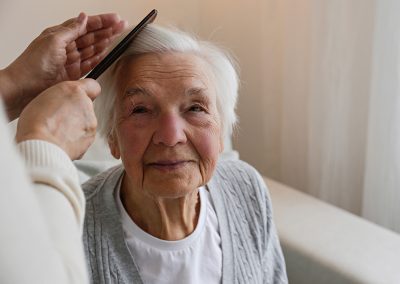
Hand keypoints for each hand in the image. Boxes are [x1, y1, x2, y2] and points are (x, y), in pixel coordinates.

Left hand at [0, 12, 126, 119]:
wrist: (25, 88)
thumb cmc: (33, 65)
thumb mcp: (53, 41)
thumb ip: (71, 30)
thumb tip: (83, 17)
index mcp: (60, 35)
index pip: (84, 25)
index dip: (101, 21)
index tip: (115, 19)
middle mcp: (66, 47)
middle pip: (91, 36)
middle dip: (107, 30)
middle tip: (122, 26)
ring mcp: (70, 61)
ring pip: (93, 48)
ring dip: (106, 41)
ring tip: (118, 35)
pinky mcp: (74, 75)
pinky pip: (90, 63)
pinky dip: (99, 57)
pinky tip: (106, 52)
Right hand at [16, 79, 100, 159]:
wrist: (42, 145)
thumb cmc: (36, 124)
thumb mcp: (43, 99)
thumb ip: (59, 99)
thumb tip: (62, 104)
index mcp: (73, 91)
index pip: (92, 85)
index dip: (86, 92)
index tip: (79, 97)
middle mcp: (86, 104)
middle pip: (86, 105)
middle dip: (77, 111)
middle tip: (61, 119)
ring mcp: (91, 121)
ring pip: (86, 121)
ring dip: (77, 125)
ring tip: (59, 132)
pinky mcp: (91, 136)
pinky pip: (85, 135)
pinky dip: (77, 138)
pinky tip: (63, 140)